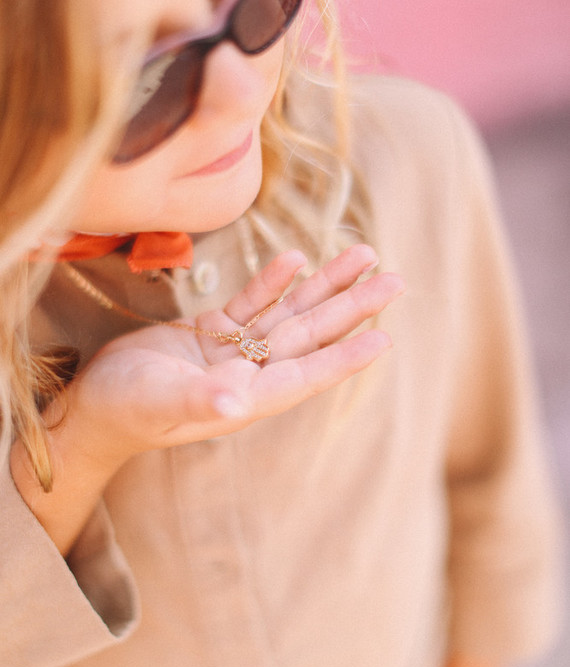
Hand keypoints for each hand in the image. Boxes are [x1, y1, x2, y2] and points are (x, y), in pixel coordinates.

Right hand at [12, 244, 403, 553]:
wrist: (91, 405)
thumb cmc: (123, 410)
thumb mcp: (160, 402)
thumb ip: (200, 401)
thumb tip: (237, 404)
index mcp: (248, 396)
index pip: (306, 373)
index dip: (345, 357)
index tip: (386, 336)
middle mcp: (249, 373)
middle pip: (310, 335)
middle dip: (351, 306)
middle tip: (395, 279)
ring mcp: (232, 352)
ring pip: (288, 314)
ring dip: (324, 287)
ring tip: (362, 255)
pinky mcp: (210, 334)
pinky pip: (251, 304)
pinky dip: (273, 282)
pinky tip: (297, 260)